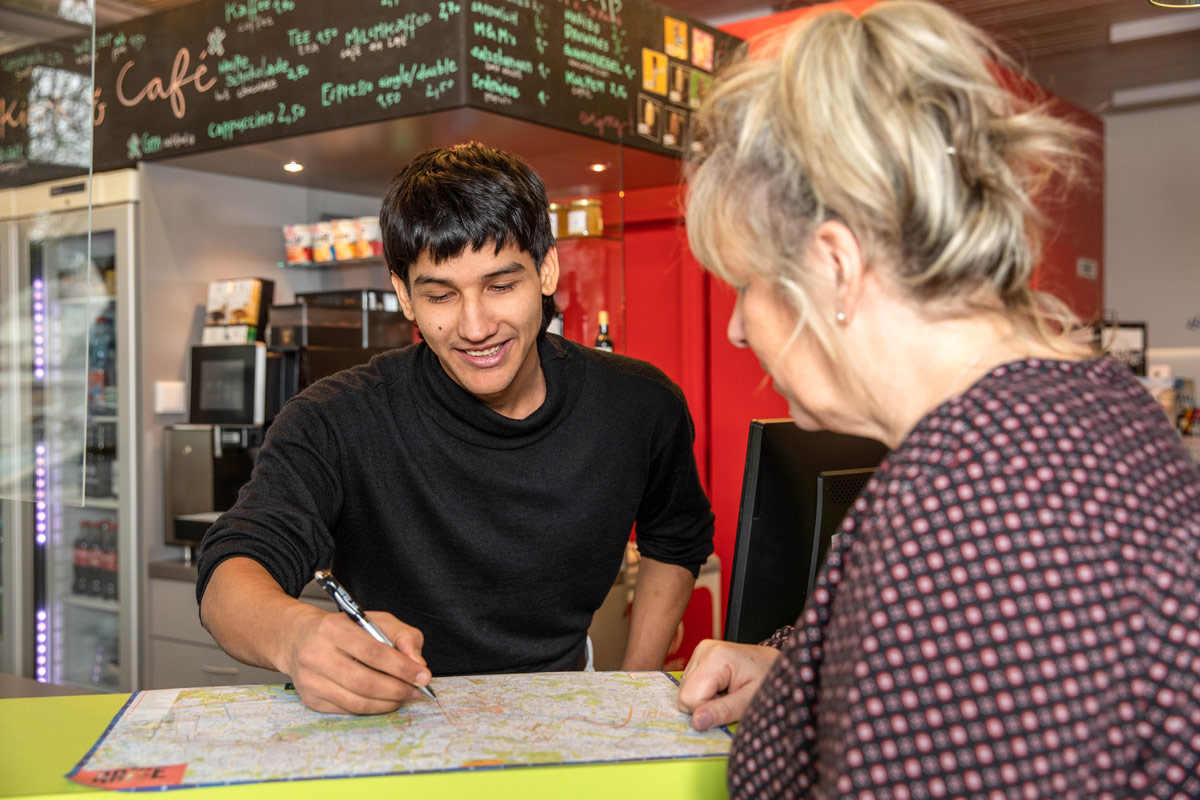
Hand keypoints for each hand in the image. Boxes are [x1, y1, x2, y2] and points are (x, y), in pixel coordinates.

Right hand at [280, 606, 431, 714]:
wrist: (299, 638)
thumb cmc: (343, 629)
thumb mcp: (375, 620)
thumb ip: (403, 637)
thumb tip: (417, 664)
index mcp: (334, 628)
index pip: (374, 652)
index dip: (402, 667)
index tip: (423, 676)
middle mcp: (317, 654)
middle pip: (365, 682)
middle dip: (397, 689)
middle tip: (416, 690)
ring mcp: (311, 680)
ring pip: (357, 702)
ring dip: (387, 703)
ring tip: (403, 696)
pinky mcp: (310, 699)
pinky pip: (348, 710)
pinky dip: (372, 708)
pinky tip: (383, 700)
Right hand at [676, 639, 779, 730]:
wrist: (782, 665)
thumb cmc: (771, 681)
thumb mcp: (751, 702)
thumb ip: (723, 711)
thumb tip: (696, 722)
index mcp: (715, 657)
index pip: (688, 698)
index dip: (707, 710)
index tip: (730, 705)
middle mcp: (704, 649)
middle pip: (684, 693)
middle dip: (706, 704)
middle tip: (732, 699)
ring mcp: (701, 651)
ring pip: (686, 690)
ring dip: (707, 698)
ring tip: (730, 691)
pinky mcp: (702, 656)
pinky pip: (692, 684)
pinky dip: (707, 691)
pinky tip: (725, 686)